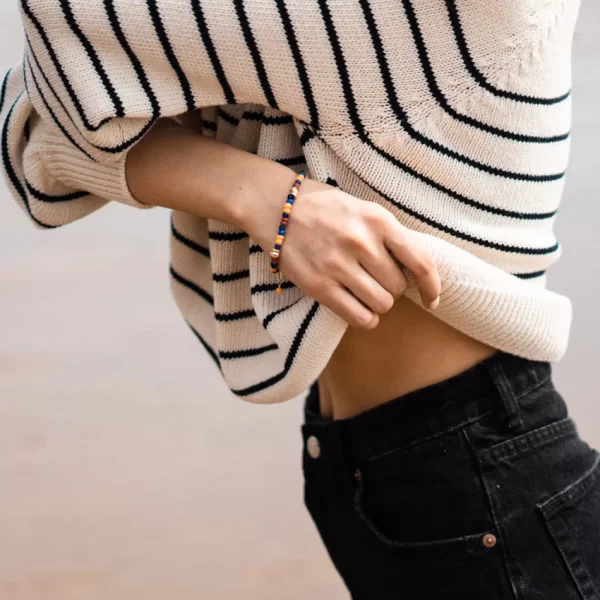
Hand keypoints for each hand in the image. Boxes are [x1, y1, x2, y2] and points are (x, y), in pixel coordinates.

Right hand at [247, 179, 440, 329]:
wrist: (276, 208)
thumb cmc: (324, 208)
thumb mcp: (363, 209)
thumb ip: (389, 235)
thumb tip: (416, 271)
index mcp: (378, 219)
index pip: (420, 261)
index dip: (432, 286)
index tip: (432, 300)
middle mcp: (361, 242)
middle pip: (399, 287)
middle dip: (393, 288)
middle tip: (376, 279)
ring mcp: (338, 265)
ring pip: (382, 304)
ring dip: (379, 303)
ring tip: (365, 291)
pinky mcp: (319, 286)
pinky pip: (360, 317)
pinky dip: (366, 318)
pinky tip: (359, 308)